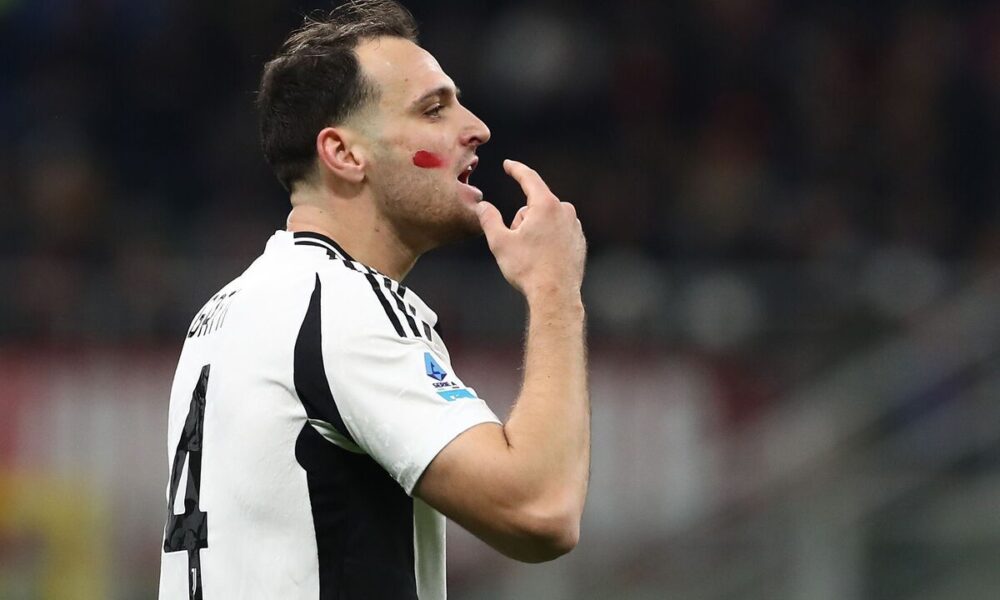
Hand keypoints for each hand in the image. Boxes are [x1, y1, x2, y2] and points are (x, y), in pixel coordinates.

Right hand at [477, 160, 585, 301]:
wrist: (555, 296)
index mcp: (546, 205)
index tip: (508, 165)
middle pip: (535, 205)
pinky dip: (548, 240)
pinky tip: (543, 260)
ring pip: (546, 220)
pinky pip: (558, 233)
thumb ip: (489, 219)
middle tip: (517, 244)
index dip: (516, 170)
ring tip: (531, 256)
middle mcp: (564, 211)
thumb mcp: (500, 242)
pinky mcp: (579, 241)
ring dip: (535, 230)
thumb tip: (482, 206)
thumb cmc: (528, 269)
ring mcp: (574, 226)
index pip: (529, 179)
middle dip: (522, 219)